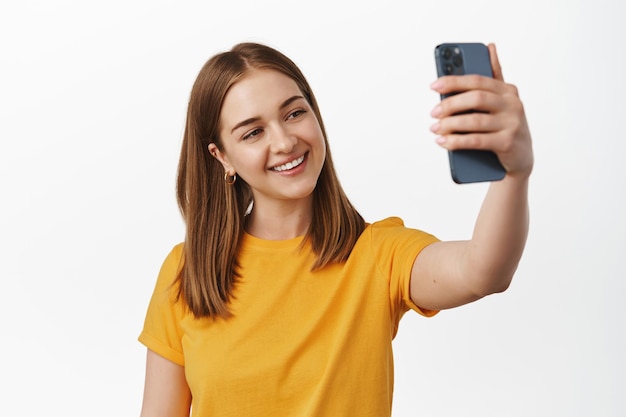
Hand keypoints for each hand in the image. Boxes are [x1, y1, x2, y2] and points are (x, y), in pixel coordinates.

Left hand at [429, 43, 533, 178]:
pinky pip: (477, 140)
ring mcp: (512, 123)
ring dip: (450, 124)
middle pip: (476, 98)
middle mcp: (513, 104)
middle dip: (450, 104)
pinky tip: (443, 142)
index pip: (477, 80)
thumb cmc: (505, 128)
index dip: (454, 81)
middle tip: (433, 113)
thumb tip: (490, 46)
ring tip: (435, 129)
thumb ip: (494, 76)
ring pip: (475, 120)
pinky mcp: (508, 143)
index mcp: (507, 90)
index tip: (434, 86)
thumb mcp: (501, 102)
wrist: (520, 160)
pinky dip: (457, 141)